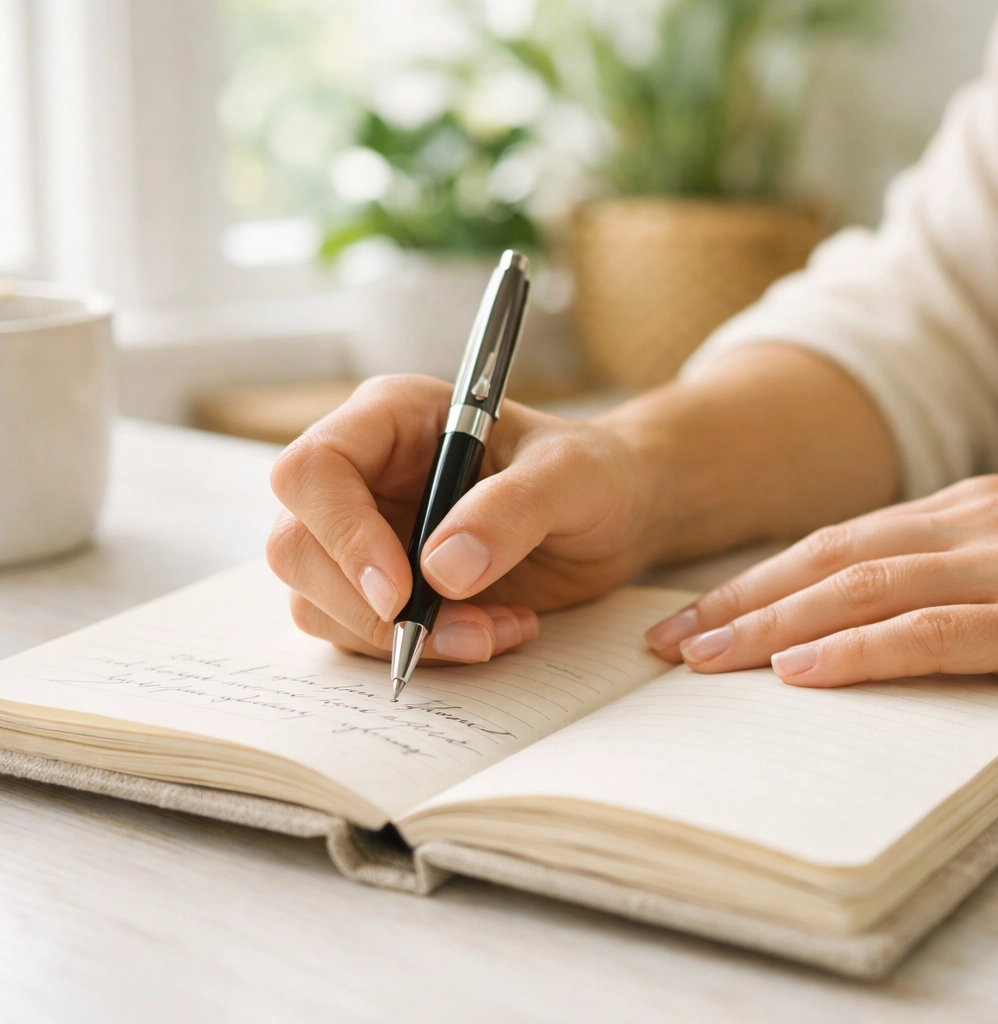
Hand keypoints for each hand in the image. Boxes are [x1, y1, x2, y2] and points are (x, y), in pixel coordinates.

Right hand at [266, 375, 655, 665]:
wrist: (611, 516)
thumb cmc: (592, 474)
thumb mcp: (571, 476)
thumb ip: (513, 509)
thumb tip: (440, 571)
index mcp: (390, 419)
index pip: (313, 471)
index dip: (343, 535)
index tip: (404, 590)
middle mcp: (362, 475)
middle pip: (296, 546)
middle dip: (370, 607)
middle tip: (465, 632)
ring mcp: (363, 534)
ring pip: (317, 601)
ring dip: (400, 638)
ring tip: (496, 630)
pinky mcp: (380, 587)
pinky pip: (357, 634)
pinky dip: (418, 652)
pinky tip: (490, 632)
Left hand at [647, 475, 997, 686]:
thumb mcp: (995, 587)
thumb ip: (921, 593)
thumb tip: (811, 640)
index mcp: (959, 514)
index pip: (833, 546)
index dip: (753, 585)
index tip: (688, 620)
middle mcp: (978, 522)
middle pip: (830, 561)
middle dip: (740, 603)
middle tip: (668, 641)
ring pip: (864, 588)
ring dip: (773, 626)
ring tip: (706, 658)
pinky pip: (931, 632)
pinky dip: (856, 651)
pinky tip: (796, 672)